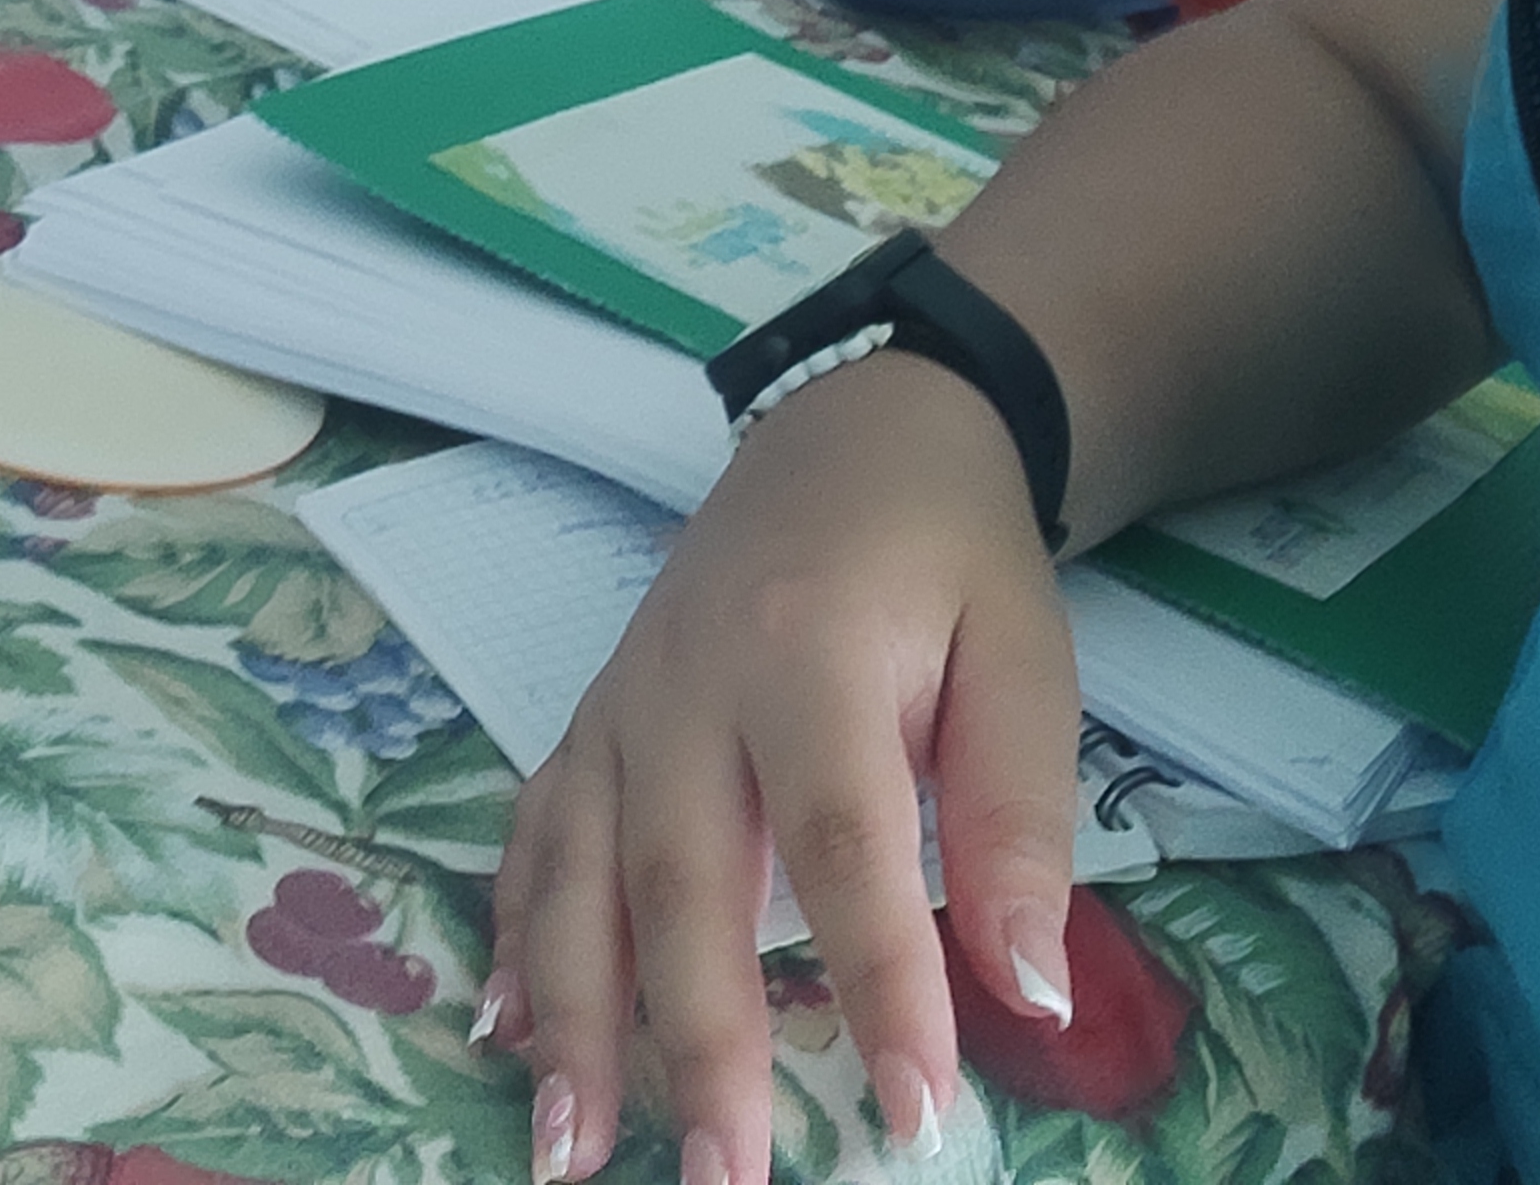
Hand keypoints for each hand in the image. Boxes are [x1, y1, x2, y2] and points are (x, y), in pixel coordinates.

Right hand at [491, 356, 1079, 1182]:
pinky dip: (518, 937)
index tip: (915, 1115)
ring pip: (582, 874)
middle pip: (686, 880)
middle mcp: (690, 683)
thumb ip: (1018, 816)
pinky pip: (536, 833)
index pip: (845, 845)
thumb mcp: (1026, 658)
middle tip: (727, 1180)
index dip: (878, 986)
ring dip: (576, 1024)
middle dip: (699, 1044)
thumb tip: (1029, 988)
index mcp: (811, 653)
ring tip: (570, 1153)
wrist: (856, 428)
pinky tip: (510, 1034)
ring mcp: (622, 701)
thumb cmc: (951, 555)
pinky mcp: (590, 717)